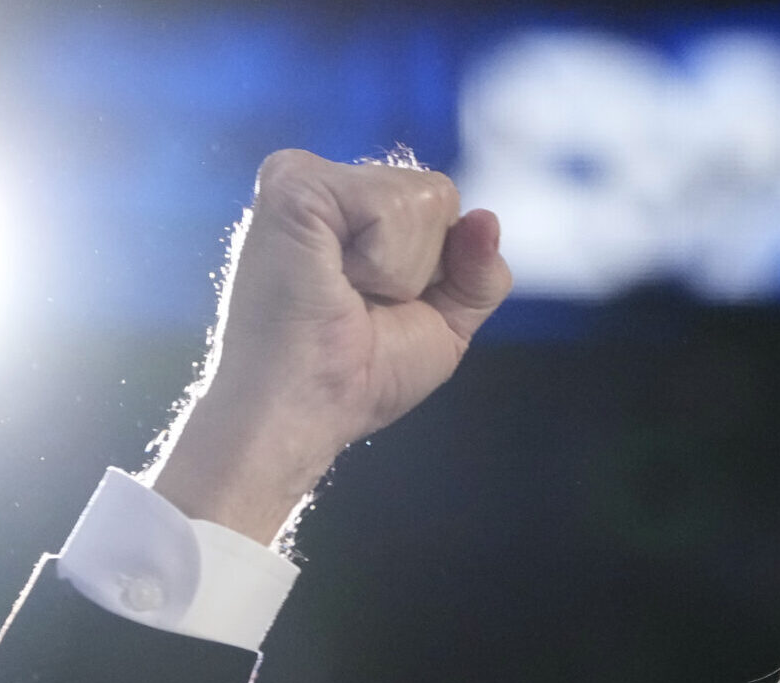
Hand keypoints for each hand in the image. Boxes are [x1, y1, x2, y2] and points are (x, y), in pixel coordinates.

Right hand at [146, 150, 512, 544]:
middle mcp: (328, 186)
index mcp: (353, 211)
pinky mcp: (293, 183)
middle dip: (422, 266)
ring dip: (399, 270)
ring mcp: (305, 176)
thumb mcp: (445, 324)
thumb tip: (486, 218)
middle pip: (439, 195)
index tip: (382, 305)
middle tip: (359, 302)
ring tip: (344, 294)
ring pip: (423, 198)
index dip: (438, 266)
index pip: (441, 204)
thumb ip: (479, 273)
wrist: (308, 408)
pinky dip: (381, 260)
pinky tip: (336, 280)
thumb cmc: (358, 377)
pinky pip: (389, 204)